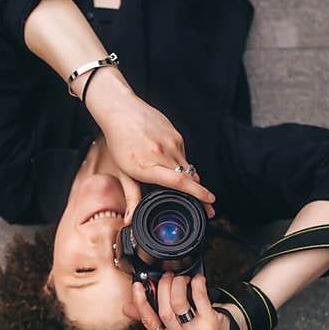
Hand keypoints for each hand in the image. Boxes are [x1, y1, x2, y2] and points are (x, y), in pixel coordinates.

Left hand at [84, 69, 215, 221]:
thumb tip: (130, 219)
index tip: (210, 201)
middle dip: (200, 193)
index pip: (179, 181)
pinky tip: (170, 162)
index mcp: (147, 165)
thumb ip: (132, 196)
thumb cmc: (119, 142)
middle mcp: (162, 153)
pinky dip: (180, 162)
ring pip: (187, 166)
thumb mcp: (123, 172)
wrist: (121, 110)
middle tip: (207, 206)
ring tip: (187, 186)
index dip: (197, 193)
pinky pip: (183, 154)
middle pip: (189, 177)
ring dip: (189, 178)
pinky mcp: (176, 134)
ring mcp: (171, 142)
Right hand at [122, 272, 230, 329]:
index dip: (141, 303)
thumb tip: (128, 308)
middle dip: (163, 288)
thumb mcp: (174, 326)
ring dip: (179, 284)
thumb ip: (152, 316)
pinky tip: (197, 280)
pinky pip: (199, 299)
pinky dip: (196, 284)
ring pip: (179, 304)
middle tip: (167, 276)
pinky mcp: (210, 325)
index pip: (149, 323)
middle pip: (164, 311)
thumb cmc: (198, 327)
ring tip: (182, 279)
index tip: (137, 286)